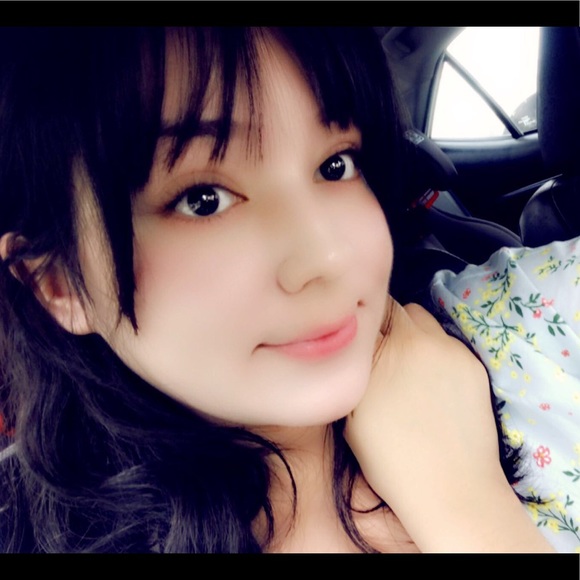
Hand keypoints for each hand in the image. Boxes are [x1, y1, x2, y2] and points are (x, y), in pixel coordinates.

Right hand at [345, 297, 553, 551]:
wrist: (451, 487)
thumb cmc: (389, 459)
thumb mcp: (350, 412)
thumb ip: (352, 369)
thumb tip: (353, 344)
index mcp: (379, 353)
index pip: (366, 313)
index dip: (361, 321)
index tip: (359, 333)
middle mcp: (414, 340)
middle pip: (396, 307)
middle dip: (387, 322)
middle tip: (383, 347)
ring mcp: (448, 348)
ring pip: (423, 319)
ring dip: (412, 331)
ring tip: (409, 362)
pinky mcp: (472, 361)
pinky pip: (446, 340)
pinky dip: (435, 350)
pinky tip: (433, 380)